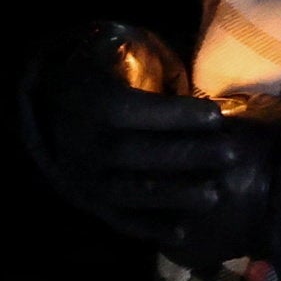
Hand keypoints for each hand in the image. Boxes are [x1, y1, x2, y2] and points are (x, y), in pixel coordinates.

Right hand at [24, 23, 277, 267]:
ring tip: (214, 193)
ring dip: (173, 195)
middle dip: (187, 154)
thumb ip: (122, 49)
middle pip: (135, 153)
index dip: (174, 114)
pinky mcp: (88, 199)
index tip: (215, 114)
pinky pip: (117, 218)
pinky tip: (182, 231)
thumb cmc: (94, 78)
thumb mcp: (100, 52)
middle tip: (231, 152)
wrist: (49, 110)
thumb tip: (149, 52)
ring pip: (128, 191)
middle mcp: (81, 143)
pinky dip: (148, 228)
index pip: (130, 110)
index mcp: (84, 103)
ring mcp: (82, 176)